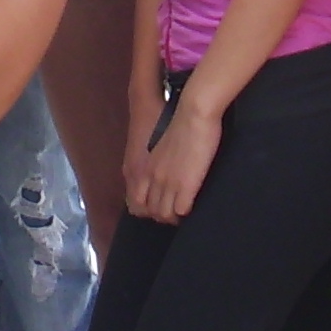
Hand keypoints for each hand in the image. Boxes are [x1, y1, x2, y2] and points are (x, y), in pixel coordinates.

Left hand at [123, 93, 220, 223]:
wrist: (193, 113)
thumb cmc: (180, 123)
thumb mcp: (161, 146)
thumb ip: (158, 161)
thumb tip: (166, 170)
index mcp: (144, 168)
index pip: (136, 201)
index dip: (147, 208)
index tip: (161, 205)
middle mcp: (152, 178)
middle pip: (149, 211)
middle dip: (162, 216)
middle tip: (175, 213)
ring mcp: (167, 182)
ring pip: (164, 214)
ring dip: (174, 217)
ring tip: (185, 213)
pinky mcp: (185, 185)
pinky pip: (180, 211)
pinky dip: (186, 213)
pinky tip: (194, 207)